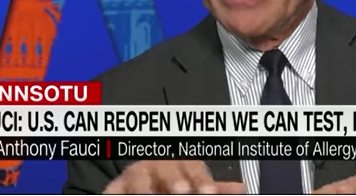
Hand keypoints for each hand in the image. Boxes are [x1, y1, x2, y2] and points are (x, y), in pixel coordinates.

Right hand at [103, 160, 246, 193]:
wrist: (146, 172)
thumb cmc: (174, 177)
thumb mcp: (195, 180)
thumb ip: (217, 187)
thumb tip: (242, 188)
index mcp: (182, 163)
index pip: (194, 168)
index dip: (201, 180)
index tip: (208, 191)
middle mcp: (159, 165)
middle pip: (166, 169)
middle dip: (174, 179)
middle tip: (181, 190)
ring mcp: (137, 174)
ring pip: (138, 176)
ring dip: (143, 187)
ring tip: (148, 194)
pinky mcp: (117, 185)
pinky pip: (113, 188)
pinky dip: (114, 191)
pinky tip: (115, 194)